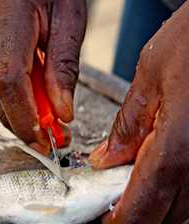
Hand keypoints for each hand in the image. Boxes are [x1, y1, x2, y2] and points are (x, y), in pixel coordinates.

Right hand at [0, 0, 86, 153]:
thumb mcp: (70, 24)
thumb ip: (64, 69)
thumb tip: (62, 112)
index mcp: (9, 21)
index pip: (10, 80)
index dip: (26, 116)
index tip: (45, 138)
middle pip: (1, 96)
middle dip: (27, 125)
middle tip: (54, 141)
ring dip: (24, 117)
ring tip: (52, 125)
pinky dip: (19, 104)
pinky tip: (38, 105)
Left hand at [90, 0, 188, 222]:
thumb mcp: (150, 76)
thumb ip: (128, 124)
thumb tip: (105, 159)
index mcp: (181, 140)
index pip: (147, 198)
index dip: (123, 217)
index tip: (105, 221)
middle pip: (167, 211)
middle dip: (136, 214)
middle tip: (111, 205)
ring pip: (183, 204)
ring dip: (154, 204)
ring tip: (127, 190)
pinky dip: (171, 188)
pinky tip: (155, 173)